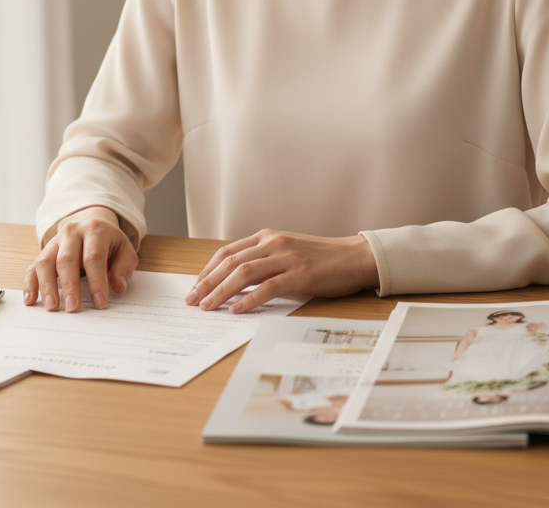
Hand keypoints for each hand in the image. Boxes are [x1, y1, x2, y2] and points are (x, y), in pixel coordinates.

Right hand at [23, 207, 137, 312]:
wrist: (91, 223)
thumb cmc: (108, 243)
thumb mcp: (124, 249)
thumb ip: (124, 266)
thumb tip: (118, 285)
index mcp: (95, 230)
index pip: (94, 256)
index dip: (96, 280)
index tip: (100, 302)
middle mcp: (72, 232)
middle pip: (67, 259)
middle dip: (69, 285)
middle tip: (73, 308)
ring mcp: (55, 242)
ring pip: (45, 262)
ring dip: (47, 286)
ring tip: (52, 307)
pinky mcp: (44, 252)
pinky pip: (33, 267)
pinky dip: (30, 284)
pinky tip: (31, 300)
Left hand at [183, 228, 378, 313]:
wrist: (355, 257)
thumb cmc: (321, 259)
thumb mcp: (287, 253)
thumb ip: (263, 262)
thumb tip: (235, 283)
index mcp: (267, 237)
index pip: (228, 251)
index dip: (208, 269)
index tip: (195, 286)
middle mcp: (273, 243)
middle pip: (230, 262)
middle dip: (207, 282)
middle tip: (192, 300)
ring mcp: (286, 258)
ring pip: (244, 273)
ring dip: (222, 291)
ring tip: (208, 307)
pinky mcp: (300, 275)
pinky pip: (269, 287)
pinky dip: (249, 299)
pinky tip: (237, 310)